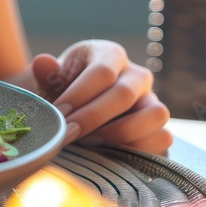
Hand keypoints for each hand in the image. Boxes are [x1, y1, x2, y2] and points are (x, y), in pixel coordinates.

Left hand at [28, 40, 171, 154]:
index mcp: (110, 55)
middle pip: (125, 94)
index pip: (102, 72)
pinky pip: (162, 138)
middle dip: (93, 117)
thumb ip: (48, 75)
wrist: (78, 107)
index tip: (57, 114)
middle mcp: (136, 75)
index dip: (79, 95)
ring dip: (120, 133)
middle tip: (68, 132)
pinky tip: (109, 151)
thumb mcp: (53, 81)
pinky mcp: (158, 126)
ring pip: (155, 114)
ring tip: (90, 141)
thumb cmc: (65, 90)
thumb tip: (43, 62)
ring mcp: (151, 100)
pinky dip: (137, 148)